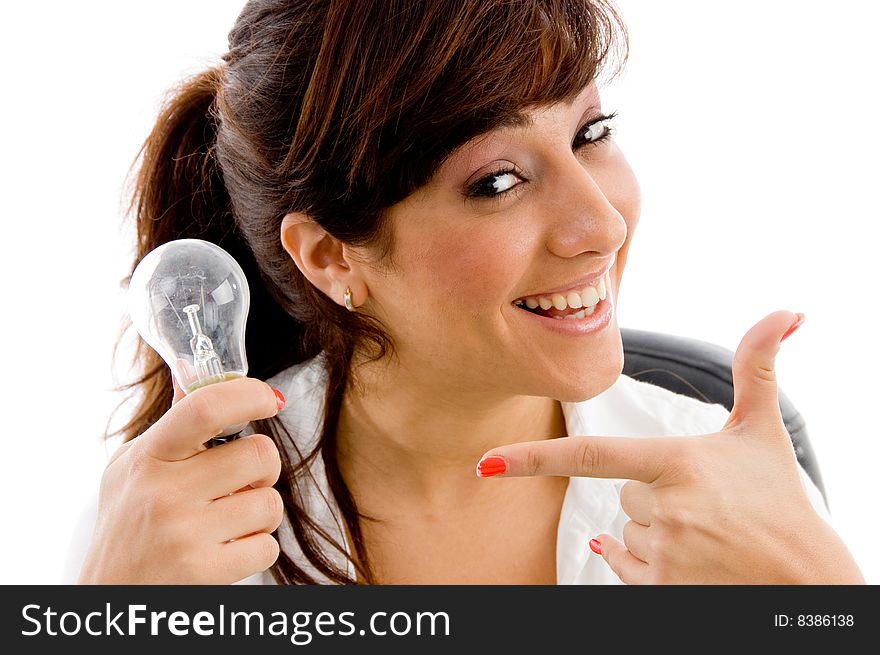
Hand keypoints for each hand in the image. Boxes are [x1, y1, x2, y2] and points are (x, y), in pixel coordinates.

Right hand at [78, 374, 284, 583]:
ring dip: (260, 513)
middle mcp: (164, 492)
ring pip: (270, 503)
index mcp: (149, 456)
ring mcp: (184, 533)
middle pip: (259, 455)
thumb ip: (172, 426)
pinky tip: (226, 550)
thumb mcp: (133, 468)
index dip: (248, 395)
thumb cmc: (128, 526)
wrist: (109, 598)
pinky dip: (256, 549)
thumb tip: (200, 374)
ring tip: (229, 521)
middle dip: (263, 469)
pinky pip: (267, 547)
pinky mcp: (202, 571)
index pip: (206, 407)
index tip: (267, 399)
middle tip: (242, 481)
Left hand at [476, 310, 863, 583]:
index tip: (483, 465)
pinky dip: (639, 560)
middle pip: (622, 494)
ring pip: (624, 529)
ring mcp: (664, 556)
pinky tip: (682, 559)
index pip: (590, 458)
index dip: (530, 460)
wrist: (807, 582)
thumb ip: (758, 367)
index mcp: (678, 464)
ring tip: (705, 535)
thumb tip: (788, 311)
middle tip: (703, 503)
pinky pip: (619, 563)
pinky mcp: (662, 593)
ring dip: (655, 529)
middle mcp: (666, 510)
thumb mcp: (764, 431)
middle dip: (651, 493)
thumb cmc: (781, 501)